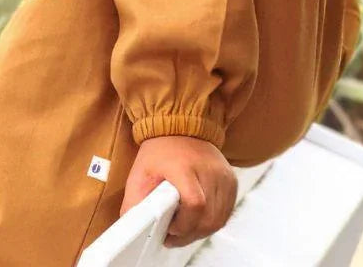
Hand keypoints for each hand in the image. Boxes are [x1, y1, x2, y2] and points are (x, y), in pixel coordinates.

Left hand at [119, 134, 237, 248]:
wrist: (181, 129)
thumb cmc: (160, 152)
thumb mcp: (139, 175)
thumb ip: (134, 204)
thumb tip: (131, 231)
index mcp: (184, 166)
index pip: (194, 204)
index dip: (182, 225)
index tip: (169, 228)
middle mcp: (209, 170)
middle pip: (207, 218)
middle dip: (189, 234)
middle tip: (173, 234)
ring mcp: (223, 175)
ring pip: (218, 220)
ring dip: (200, 231)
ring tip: (183, 227)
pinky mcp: (231, 181)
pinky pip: (225, 213)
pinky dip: (211, 222)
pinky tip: (197, 219)